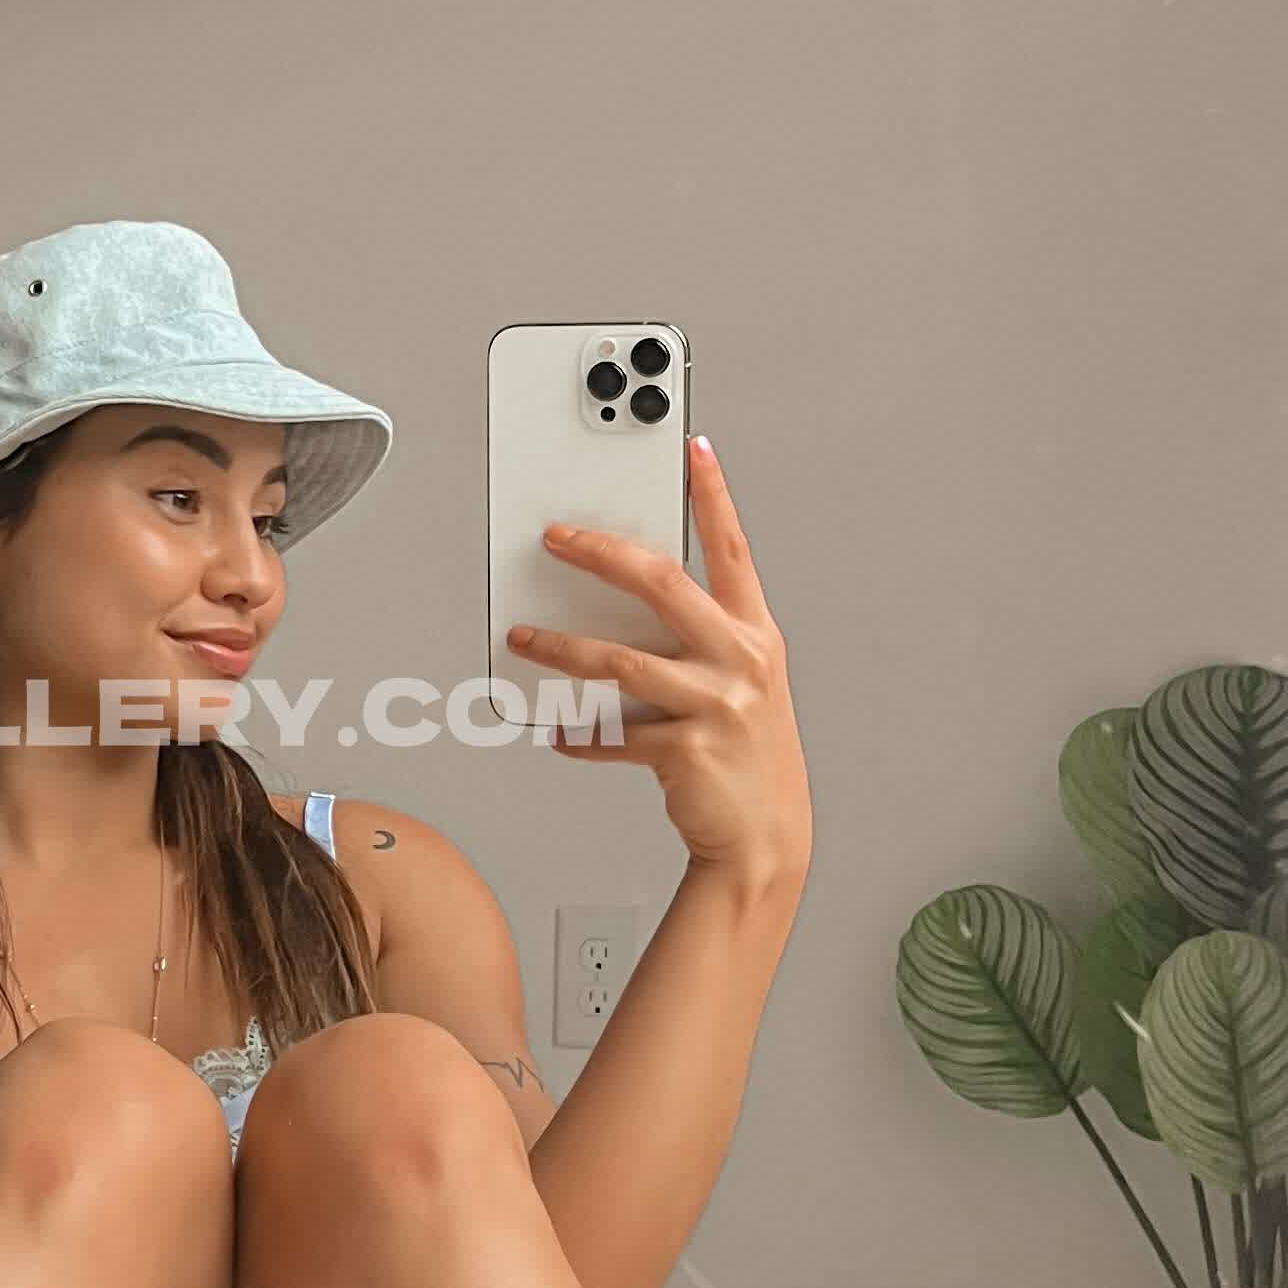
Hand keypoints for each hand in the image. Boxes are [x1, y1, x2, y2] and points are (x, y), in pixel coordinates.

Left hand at [503, 433, 813, 892]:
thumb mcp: (739, 684)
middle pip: (663, 584)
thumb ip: (695, 640)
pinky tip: (558, 730)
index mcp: (754, 634)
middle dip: (601, 552)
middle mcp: (741, 660)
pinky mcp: (687, 750)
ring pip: (620, 660)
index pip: (733, 548)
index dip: (714, 495)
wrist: (766, 838)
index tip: (692, 449)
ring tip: (521, 639)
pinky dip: (579, 733)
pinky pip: (614, 734)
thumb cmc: (746, 754)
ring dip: (561, 648)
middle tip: (556, 537)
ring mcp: (716, 705)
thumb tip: (617, 606)